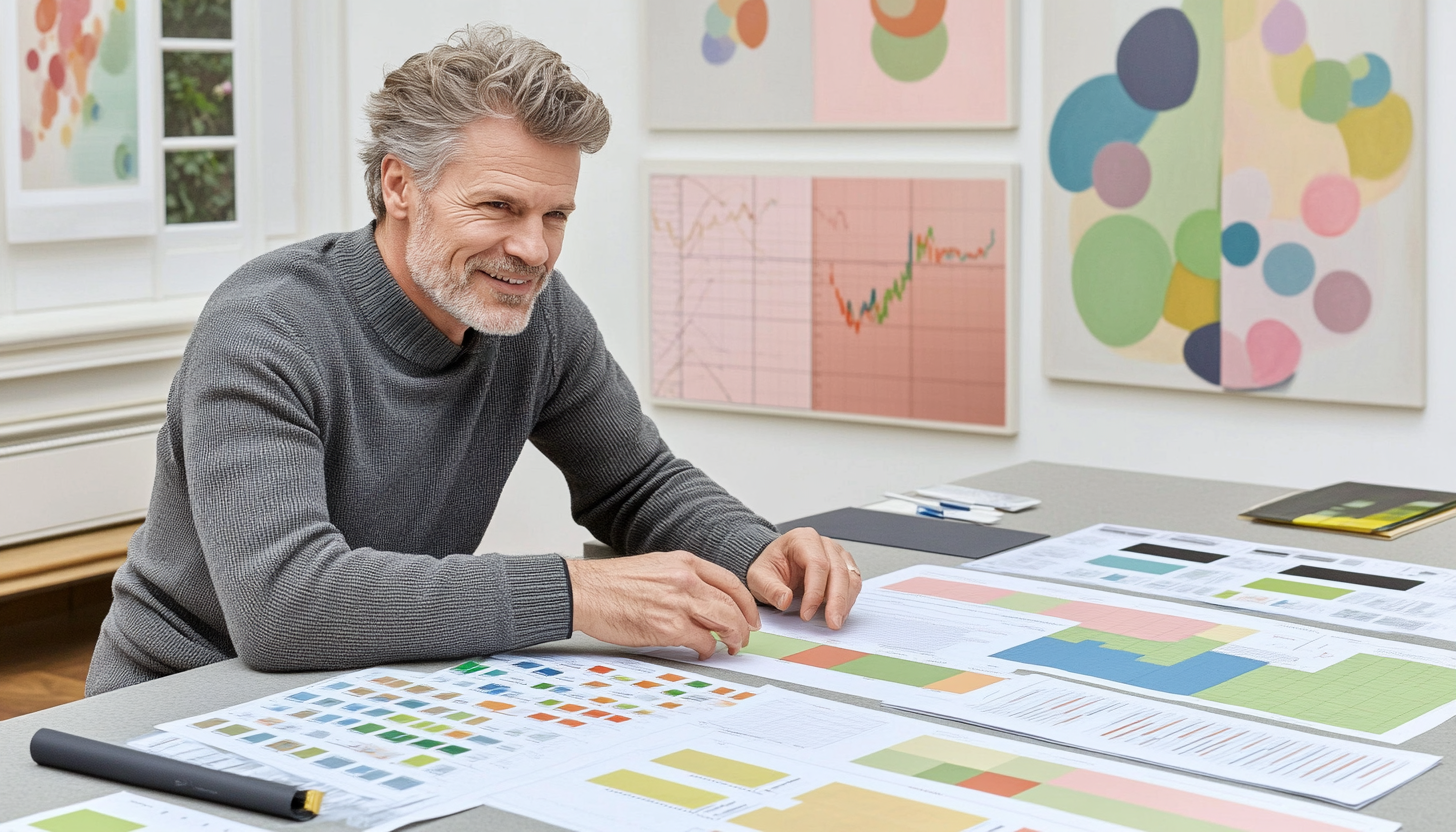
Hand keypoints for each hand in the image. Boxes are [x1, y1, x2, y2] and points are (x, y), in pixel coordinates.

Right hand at [565, 551, 760, 659]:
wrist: (586, 591)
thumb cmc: (612, 583)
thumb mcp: (655, 567)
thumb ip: (682, 579)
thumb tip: (704, 599)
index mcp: (683, 562)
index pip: (730, 581)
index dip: (746, 603)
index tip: (750, 615)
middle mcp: (685, 579)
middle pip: (731, 604)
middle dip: (744, 624)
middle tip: (744, 637)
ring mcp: (678, 603)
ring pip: (724, 622)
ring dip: (733, 638)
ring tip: (731, 646)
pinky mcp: (668, 627)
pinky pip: (702, 641)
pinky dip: (707, 649)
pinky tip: (703, 651)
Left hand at [746, 528, 861, 628]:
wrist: (775, 565)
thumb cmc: (770, 566)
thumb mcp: (759, 577)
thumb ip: (770, 588)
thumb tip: (784, 600)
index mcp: (802, 539)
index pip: (817, 564)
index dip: (815, 591)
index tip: (807, 613)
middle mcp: (823, 543)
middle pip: (838, 570)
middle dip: (837, 600)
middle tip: (832, 622)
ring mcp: (836, 553)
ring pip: (850, 577)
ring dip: (846, 602)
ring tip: (836, 621)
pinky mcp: (844, 565)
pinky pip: (853, 582)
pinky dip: (848, 600)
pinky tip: (840, 613)